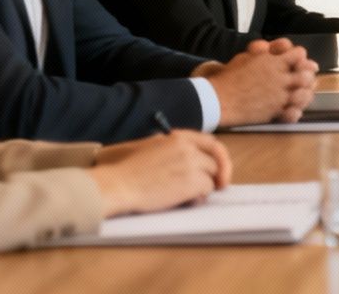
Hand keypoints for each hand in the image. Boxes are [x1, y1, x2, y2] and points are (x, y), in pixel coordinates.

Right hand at [89, 131, 230, 215]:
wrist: (119, 185)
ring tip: (188, 196)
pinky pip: (206, 190)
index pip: (211, 142)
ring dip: (204, 188)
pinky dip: (199, 198)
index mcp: (179, 137)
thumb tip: (194, 158)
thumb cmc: (129, 171)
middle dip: (219, 174)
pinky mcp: (193, 182)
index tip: (219, 168)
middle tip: (219, 185)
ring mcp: (192, 164)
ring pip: (212, 177)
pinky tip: (184, 201)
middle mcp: (188, 147)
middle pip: (216, 160)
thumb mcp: (153, 148)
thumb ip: (174, 148)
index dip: (218, 156)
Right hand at [207, 38, 316, 125]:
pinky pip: (294, 111)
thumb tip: (271, 49)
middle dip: (307, 76)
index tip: (299, 62)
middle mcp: (280, 77)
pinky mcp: (275, 111)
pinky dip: (296, 110)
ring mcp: (279, 95)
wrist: (219, 99)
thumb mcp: (247, 57)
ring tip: (300, 94)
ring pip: (304, 93)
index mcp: (273, 62)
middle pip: (306, 74)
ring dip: (305, 93)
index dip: (300, 57)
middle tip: (306, 79)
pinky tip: (293, 109)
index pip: (299, 54)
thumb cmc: (230, 77)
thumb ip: (264, 53)